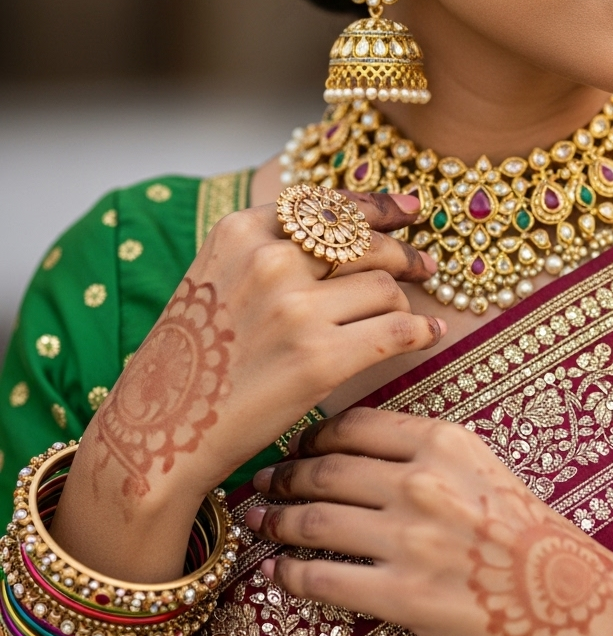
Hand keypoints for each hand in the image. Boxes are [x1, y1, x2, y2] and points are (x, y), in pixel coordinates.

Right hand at [56, 192, 444, 574]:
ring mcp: (295, 310)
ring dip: (401, 304)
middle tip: (426, 265)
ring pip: (385, 288)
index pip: (329, 206)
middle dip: (404, 253)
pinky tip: (429, 335)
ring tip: (403, 319)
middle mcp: (270, 260)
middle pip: (366, 244)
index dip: (377, 207)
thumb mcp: (217, 277)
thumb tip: (351, 228)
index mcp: (242, 232)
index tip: (408, 211)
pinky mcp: (319, 359)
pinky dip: (421, 332)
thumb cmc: (194, 358)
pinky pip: (396, 330)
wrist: (161, 429)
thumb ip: (270, 248)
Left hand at [246, 410, 612, 635]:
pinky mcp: (402, 595)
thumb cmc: (523, 527)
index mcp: (442, 441)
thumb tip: (353, 446)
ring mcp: (409, 539)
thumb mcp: (479, 463)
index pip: (352, 426)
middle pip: (323, 470)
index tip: (294, 446)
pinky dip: (290, 574)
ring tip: (259, 523)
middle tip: (261, 484)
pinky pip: (323, 579)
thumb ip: (421, 448)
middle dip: (281, 477)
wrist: (565, 595)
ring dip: (274, 523)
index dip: (310, 436)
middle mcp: (422, 482)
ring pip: (313, 521)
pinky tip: (279, 572)